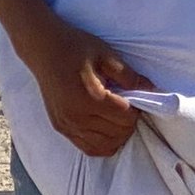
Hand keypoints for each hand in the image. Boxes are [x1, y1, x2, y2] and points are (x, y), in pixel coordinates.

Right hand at [23, 19, 148, 157]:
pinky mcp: (60, 127)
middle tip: (129, 105)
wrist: (43, 49)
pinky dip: (103, 143)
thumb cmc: (76, 47)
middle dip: (130, 121)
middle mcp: (76, 117)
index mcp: (89, 99)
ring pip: (103, 146)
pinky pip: (87, 147)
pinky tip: (108, 128)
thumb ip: (129, 75)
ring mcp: (66, 125)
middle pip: (117, 134)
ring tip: (119, 116)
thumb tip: (152, 89)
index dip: (137, 108)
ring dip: (118, 134)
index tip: (136, 96)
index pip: (125, 117)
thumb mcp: (106, 55)